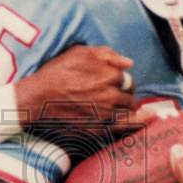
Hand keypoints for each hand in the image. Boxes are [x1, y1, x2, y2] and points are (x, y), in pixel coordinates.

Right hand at [15, 45, 135, 133]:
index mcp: (110, 75)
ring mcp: (106, 115)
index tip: (112, 83)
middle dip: (125, 94)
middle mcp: (112, 96)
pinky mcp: (98, 130)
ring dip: (127, 109)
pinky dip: (134, 124)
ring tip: (120, 108)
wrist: (39, 98)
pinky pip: (123, 129)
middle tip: (114, 96)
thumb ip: (106, 54)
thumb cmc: (56, 73)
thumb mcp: (79, 53)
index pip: (126, 79)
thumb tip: (128, 62)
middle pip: (130, 95)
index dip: (120, 81)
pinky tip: (144, 120)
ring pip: (128, 112)